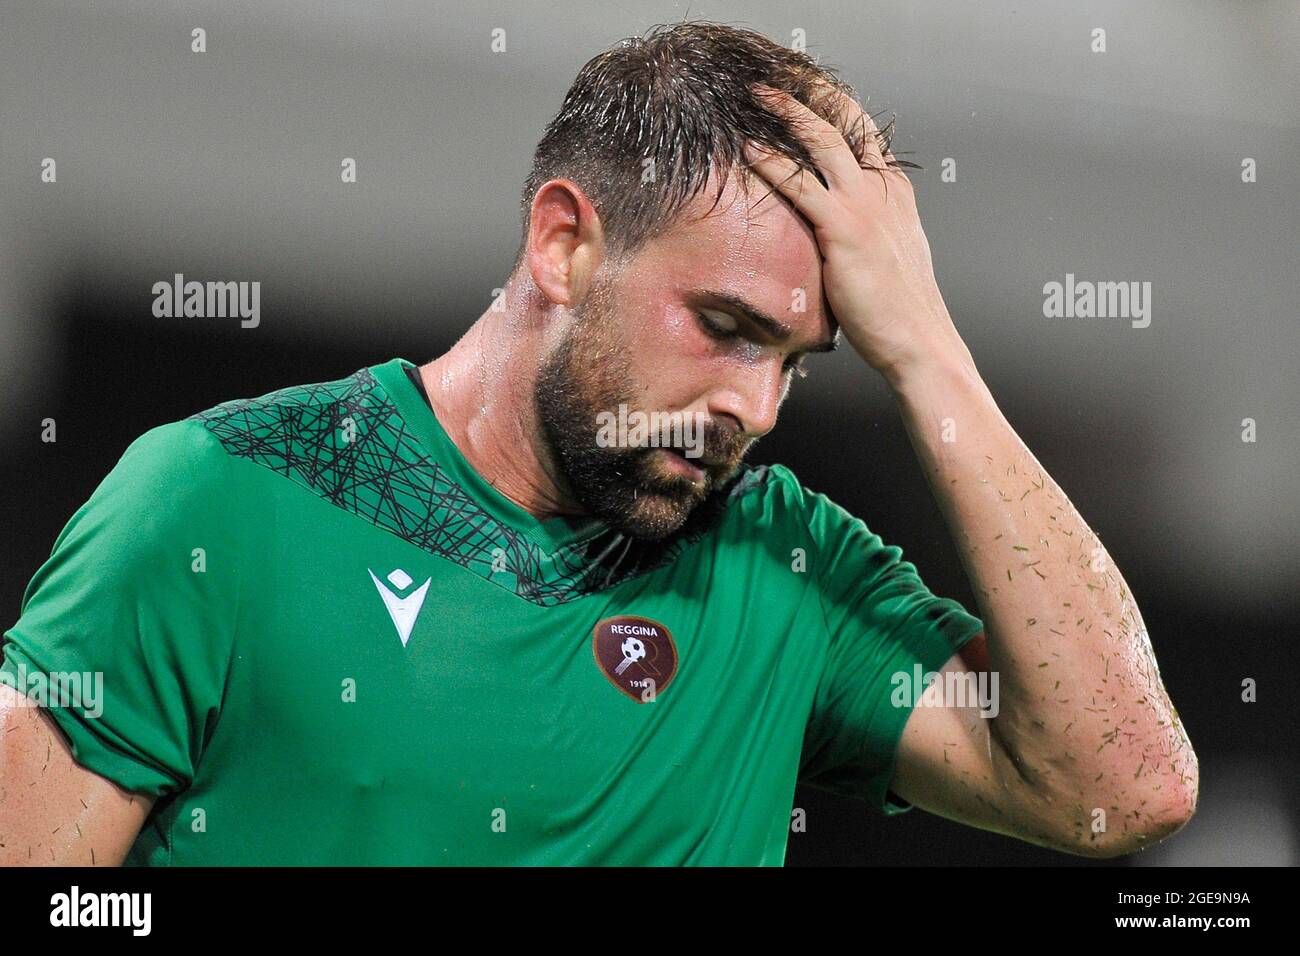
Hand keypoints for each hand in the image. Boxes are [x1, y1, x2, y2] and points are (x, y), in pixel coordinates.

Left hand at [743, 84, 960, 377]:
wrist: (918, 340)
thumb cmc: (899, 310)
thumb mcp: (890, 256)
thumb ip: (868, 231)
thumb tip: (840, 233)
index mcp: (896, 192)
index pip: (865, 133)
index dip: (835, 106)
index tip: (808, 90)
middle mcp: (882, 189)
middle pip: (845, 122)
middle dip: (810, 94)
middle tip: (778, 80)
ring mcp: (864, 206)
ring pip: (822, 141)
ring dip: (786, 113)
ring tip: (757, 97)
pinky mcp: (843, 229)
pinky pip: (799, 185)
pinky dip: (771, 161)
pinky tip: (748, 150)